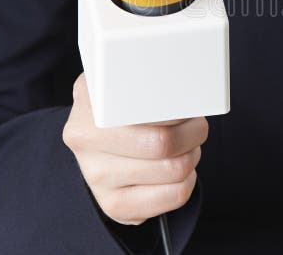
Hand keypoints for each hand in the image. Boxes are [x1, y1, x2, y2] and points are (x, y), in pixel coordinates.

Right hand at [63, 74, 206, 224]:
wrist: (94, 144)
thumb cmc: (119, 108)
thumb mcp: (120, 81)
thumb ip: (143, 78)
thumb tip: (182, 87)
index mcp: (89, 104)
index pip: (146, 107)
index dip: (177, 108)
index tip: (187, 106)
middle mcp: (86, 143)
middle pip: (164, 143)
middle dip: (193, 132)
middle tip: (196, 126)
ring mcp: (96, 178)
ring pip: (174, 169)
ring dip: (191, 155)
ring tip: (187, 145)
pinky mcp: (115, 205)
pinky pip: (174, 196)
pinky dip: (188, 181)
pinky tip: (178, 168)